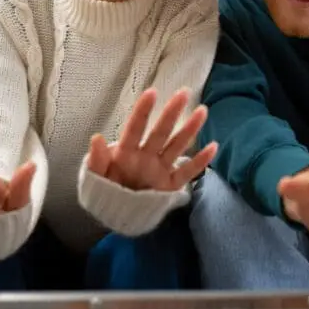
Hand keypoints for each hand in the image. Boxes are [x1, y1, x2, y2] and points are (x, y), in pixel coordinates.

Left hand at [87, 87, 217, 191]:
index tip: (152, 92)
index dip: (143, 111)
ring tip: (202, 111)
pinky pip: (187, 172)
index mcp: (126, 153)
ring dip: (189, 130)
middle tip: (184, 92)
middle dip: (171, 113)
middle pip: (161, 132)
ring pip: (177, 146)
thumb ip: (97, 160)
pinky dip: (200, 162)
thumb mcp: (95, 178)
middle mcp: (146, 156)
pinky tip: (213, 147)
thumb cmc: (104, 191)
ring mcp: (160, 169)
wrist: (114, 215)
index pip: (135, 128)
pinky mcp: (169, 185)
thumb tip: (96, 138)